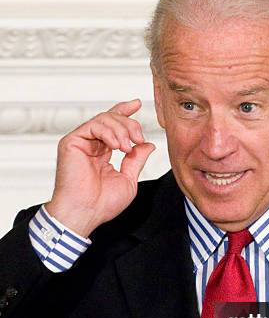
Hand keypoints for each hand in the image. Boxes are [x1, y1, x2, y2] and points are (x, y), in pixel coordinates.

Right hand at [45, 99, 155, 236]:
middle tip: (139, 138)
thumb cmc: (103, 203)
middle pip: (111, 119)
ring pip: (104, 119)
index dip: (124, 112)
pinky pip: (93, 125)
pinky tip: (118, 146)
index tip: (137, 104)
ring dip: (122, 129)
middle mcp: (90, 145)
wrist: (86, 212)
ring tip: (128, 147)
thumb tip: (148, 144)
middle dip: (130, 124)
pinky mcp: (71, 142)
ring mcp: (80, 142)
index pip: (112, 125)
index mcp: (101, 152)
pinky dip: (109, 132)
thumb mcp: (128, 179)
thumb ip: (137, 160)